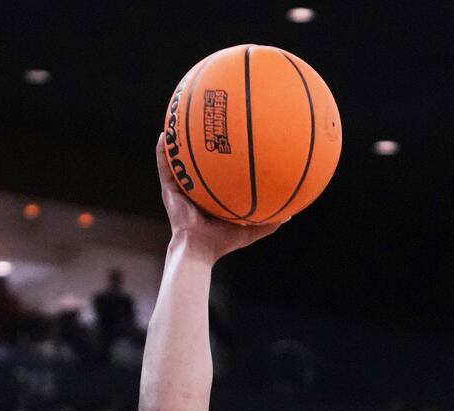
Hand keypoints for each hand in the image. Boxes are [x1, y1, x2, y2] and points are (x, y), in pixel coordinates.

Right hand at [154, 134, 279, 257]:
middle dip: (202, 142)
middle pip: (199, 162)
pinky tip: (164, 134)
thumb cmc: (223, 242)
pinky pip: (164, 166)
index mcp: (212, 197)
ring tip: (179, 119)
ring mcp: (181, 188)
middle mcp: (196, 190)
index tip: (231, 139)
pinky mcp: (168, 190)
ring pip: (178, 160)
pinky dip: (163, 151)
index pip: (218, 173)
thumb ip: (270, 221)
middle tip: (209, 122)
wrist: (200, 248)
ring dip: (178, 141)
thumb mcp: (251, 229)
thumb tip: (291, 215)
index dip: (223, 158)